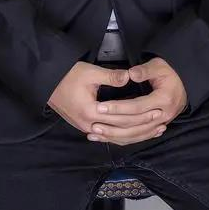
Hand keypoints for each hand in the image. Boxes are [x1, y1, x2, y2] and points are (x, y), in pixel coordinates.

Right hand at [46, 60, 170, 144]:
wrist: (47, 83)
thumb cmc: (67, 75)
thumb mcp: (90, 72)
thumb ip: (111, 77)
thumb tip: (130, 77)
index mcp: (91, 112)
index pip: (122, 117)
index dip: (141, 114)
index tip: (157, 109)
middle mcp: (89, 125)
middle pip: (121, 130)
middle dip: (143, 126)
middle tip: (162, 121)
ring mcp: (86, 128)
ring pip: (115, 137)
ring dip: (135, 134)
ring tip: (153, 130)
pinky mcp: (85, 127)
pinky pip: (108, 135)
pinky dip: (122, 135)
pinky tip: (133, 132)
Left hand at [84, 56, 187, 145]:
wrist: (184, 85)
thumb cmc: (169, 73)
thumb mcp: (159, 66)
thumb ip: (144, 71)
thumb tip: (129, 74)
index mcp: (164, 100)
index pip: (137, 107)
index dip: (118, 107)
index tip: (100, 106)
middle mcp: (163, 116)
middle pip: (134, 124)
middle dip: (112, 124)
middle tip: (93, 122)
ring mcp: (160, 124)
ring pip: (135, 135)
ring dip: (114, 136)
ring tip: (95, 133)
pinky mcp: (155, 129)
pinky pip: (137, 137)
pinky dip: (121, 139)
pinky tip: (106, 138)